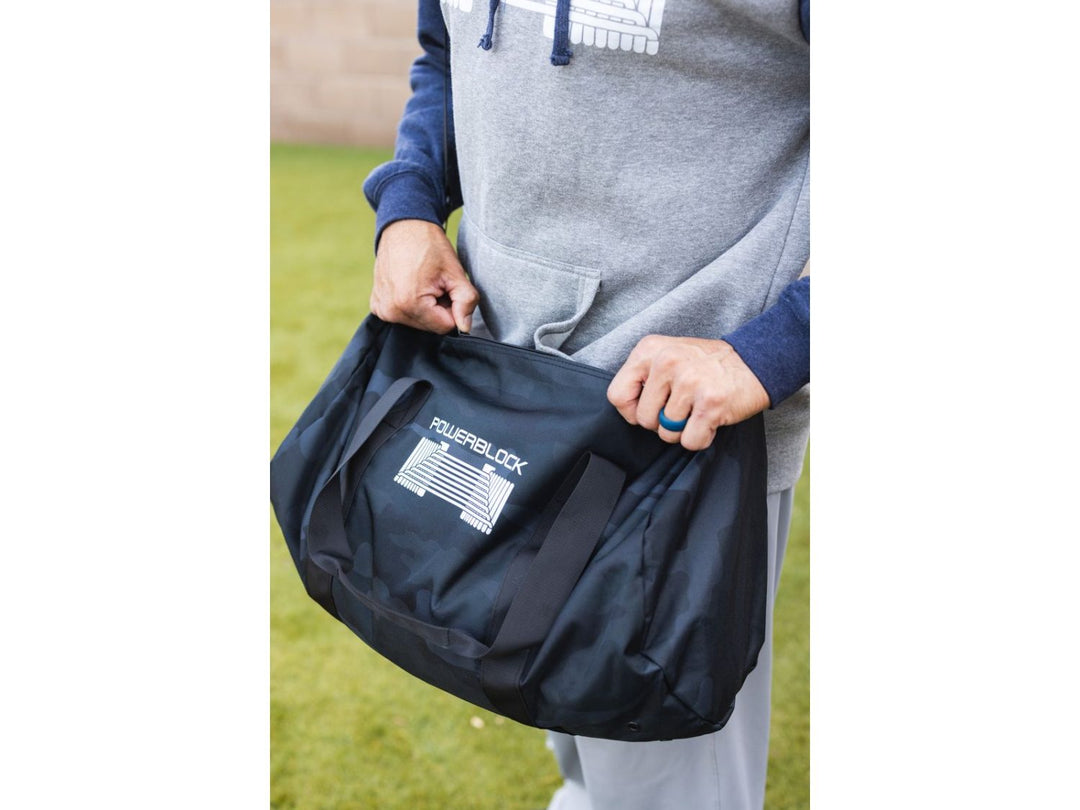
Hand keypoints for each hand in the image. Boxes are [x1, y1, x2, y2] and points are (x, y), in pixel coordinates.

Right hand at [370, 219, 479, 333]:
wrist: (404, 226)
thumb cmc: (430, 246)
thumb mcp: (455, 272)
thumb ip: (466, 301)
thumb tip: (466, 327)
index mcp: (409, 304)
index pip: (445, 326)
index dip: (452, 307)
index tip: (446, 287)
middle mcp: (391, 311)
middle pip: (430, 326)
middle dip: (438, 308)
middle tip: (435, 283)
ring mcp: (381, 309)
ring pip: (418, 322)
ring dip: (425, 307)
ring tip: (422, 282)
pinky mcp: (377, 306)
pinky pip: (403, 316)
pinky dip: (411, 305)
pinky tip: (410, 284)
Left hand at [607, 335, 770, 450]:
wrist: (756, 360)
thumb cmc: (708, 363)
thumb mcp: (668, 354)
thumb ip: (644, 376)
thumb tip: (627, 409)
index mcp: (649, 349)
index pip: (617, 395)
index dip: (632, 411)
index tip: (650, 408)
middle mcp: (666, 362)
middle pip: (643, 419)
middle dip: (661, 423)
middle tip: (682, 408)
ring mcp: (688, 382)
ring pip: (667, 433)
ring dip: (683, 430)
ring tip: (698, 410)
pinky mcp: (710, 403)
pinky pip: (690, 441)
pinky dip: (700, 438)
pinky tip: (710, 420)